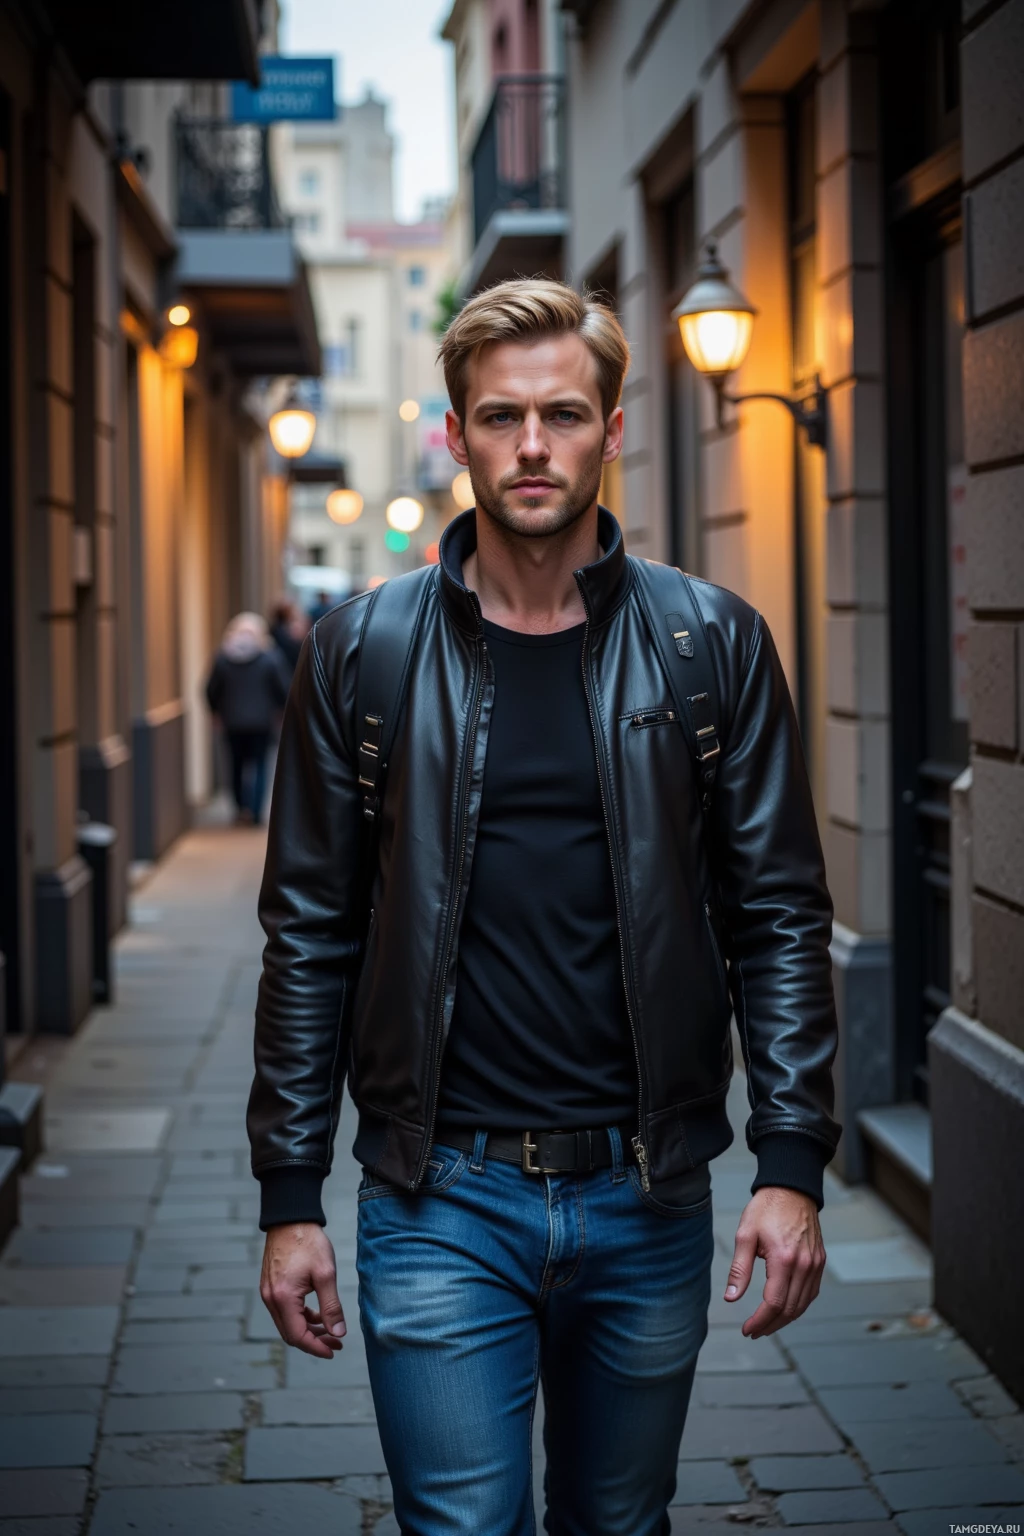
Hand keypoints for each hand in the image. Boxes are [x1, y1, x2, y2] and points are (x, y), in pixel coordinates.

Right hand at [260, 1223, 346, 1358]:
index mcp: (283, 1298)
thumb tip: (338, 1333)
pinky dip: (301, 1317)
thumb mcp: (326, 1274)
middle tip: (336, 1343)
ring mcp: (268, 1293)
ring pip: (287, 1323)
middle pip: (290, 1333)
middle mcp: (271, 1299)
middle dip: (314, 1341)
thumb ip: (331, 1306)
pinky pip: (285, 1311)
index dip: (316, 1347)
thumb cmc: (308, 1242)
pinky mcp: (270, 1286)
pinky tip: (317, 1314)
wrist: (290, 1218)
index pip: (297, 1336)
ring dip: (308, 1330)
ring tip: (330, 1330)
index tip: (333, 1351)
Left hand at [725, 1186, 824, 1338]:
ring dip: (785, 1319)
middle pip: (790, 1309)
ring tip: (766, 1324)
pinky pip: (812, 1293)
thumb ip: (739, 1269)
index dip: (760, 1321)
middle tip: (753, 1331)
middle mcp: (804, 1265)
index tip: (747, 1330)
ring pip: (803, 1305)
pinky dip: (799, 1306)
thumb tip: (731, 1298)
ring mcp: (815, 1264)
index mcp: (784, 1259)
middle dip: (771, 1325)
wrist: (791, 1188)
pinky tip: (785, 1309)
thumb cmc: (766, 1208)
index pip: (774, 1303)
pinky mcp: (820, 1261)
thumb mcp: (745, 1234)